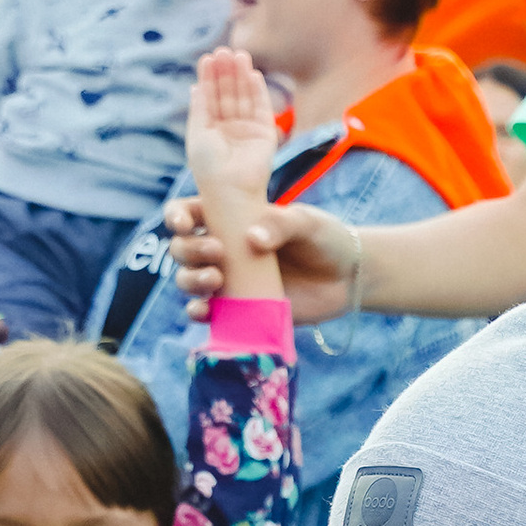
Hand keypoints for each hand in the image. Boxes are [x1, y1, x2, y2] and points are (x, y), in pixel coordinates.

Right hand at [168, 188, 355, 322]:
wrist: (348, 278)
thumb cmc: (325, 239)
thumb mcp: (306, 223)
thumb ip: (282, 224)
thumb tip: (253, 239)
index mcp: (231, 218)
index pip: (190, 213)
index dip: (177, 216)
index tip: (185, 223)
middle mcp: (223, 249)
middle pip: (182, 249)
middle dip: (188, 250)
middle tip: (217, 251)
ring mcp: (228, 280)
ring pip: (188, 280)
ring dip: (190, 280)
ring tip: (216, 278)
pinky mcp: (237, 309)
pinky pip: (206, 312)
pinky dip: (198, 312)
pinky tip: (204, 310)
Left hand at [183, 46, 283, 231]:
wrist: (230, 192)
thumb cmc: (208, 168)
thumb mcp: (198, 133)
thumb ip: (200, 108)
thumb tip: (196, 85)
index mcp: (211, 129)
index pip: (210, 97)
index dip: (209, 77)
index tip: (207, 57)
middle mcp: (229, 128)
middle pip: (228, 93)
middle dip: (226, 72)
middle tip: (224, 50)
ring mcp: (247, 130)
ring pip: (244, 97)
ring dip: (241, 76)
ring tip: (239, 54)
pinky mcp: (265, 135)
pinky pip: (261, 109)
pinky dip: (258, 92)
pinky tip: (253, 75)